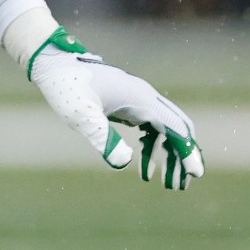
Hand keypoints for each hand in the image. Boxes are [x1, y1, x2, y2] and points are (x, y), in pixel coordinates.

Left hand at [12, 25, 204, 188]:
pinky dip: (154, 147)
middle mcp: (145, 97)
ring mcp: (138, 99)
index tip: (196, 174)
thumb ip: (102, 138)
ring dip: (169, 155)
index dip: (187, 151)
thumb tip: (124, 163)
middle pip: (177, 128)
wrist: (53, 63)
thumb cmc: (66, 87)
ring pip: (165, 129)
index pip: (175, 128)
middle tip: (181, 186)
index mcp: (141, 100)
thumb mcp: (81, 116)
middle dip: (183, 156)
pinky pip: (150, 127)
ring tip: (166, 184)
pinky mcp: (128, 103)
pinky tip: (146, 167)